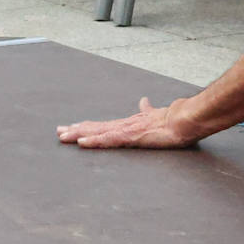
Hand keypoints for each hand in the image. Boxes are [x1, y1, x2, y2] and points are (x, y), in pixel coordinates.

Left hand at [57, 97, 198, 148]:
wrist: (184, 119)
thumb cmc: (174, 119)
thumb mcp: (156, 114)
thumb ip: (148, 109)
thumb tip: (144, 101)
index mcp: (129, 123)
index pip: (104, 125)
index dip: (88, 126)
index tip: (74, 126)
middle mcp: (123, 125)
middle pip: (95, 127)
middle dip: (76, 129)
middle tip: (59, 131)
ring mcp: (125, 130)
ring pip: (96, 132)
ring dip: (78, 134)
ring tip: (62, 136)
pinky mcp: (129, 136)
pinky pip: (107, 140)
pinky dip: (92, 141)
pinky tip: (80, 142)